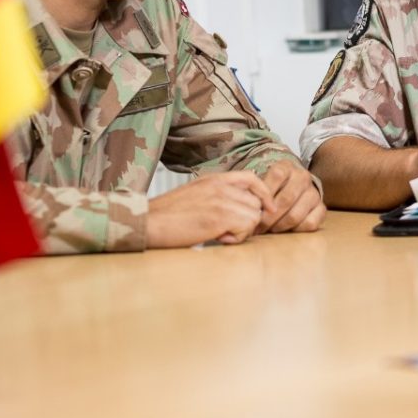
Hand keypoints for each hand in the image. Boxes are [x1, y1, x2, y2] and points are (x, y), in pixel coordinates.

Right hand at [146, 171, 273, 247]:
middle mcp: (220, 185)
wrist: (148, 222)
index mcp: (214, 178)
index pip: (251, 178)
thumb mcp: (195, 195)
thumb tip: (240, 208)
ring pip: (253, 217)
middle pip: (256, 203)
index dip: (264, 194)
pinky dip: (234, 239)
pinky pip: (245, 228)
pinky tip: (216, 238)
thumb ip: (217, 196)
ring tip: (219, 234)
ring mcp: (221, 199)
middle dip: (247, 221)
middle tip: (226, 230)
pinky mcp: (220, 216)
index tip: (269, 208)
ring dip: (240, 231)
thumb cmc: (168, 216)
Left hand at [258, 162, 325, 233]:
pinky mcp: (321, 208)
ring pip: (296, 214)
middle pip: (286, 199)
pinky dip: (295, 230)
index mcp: (286, 166)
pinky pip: (310, 223)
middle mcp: (302, 177)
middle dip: (269, 217)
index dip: (264, 195)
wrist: (292, 188)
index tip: (254, 209)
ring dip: (279, 226)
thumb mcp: (261, 182)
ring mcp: (314, 192)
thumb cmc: (270, 188)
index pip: (276, 176)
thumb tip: (247, 207)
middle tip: (258, 227)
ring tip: (269, 229)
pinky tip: (286, 229)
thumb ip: (254, 190)